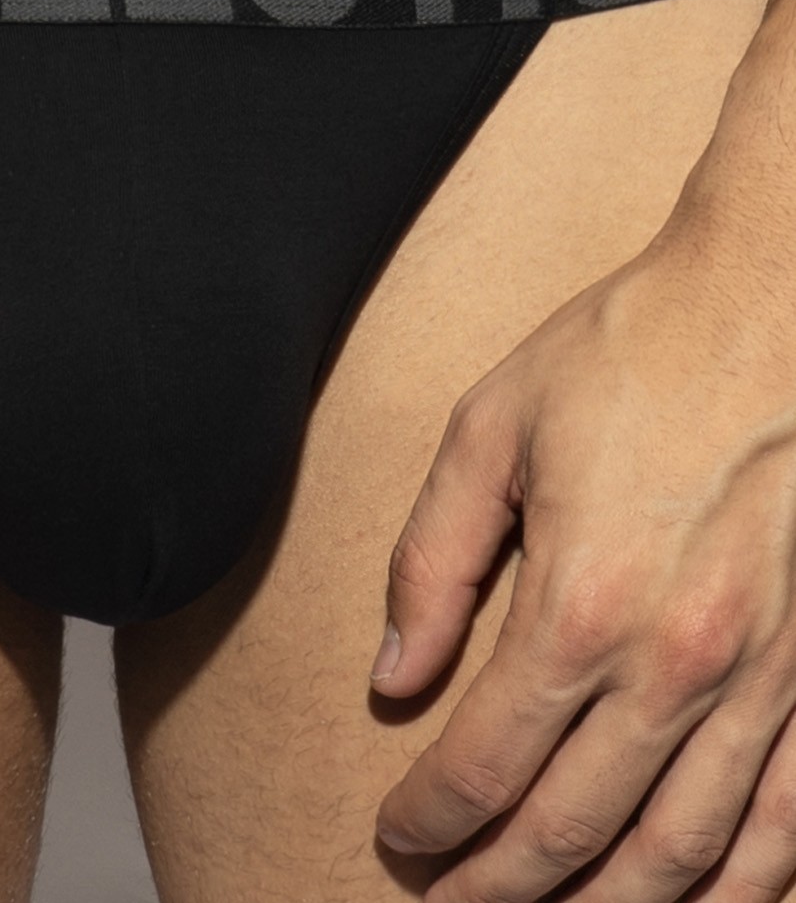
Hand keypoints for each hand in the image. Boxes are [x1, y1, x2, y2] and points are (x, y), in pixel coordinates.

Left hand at [370, 211, 795, 902]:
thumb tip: (393, 675)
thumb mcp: (489, 432)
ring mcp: (767, 679)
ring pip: (689, 853)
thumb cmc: (624, 357)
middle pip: (576, 828)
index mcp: (580, 603)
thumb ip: (432, 561)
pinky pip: (791, 820)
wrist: (771, 304)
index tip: (397, 839)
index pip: (485, 761)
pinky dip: (746, 883)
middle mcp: (677, 664)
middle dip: (502, 885)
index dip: (431, 818)